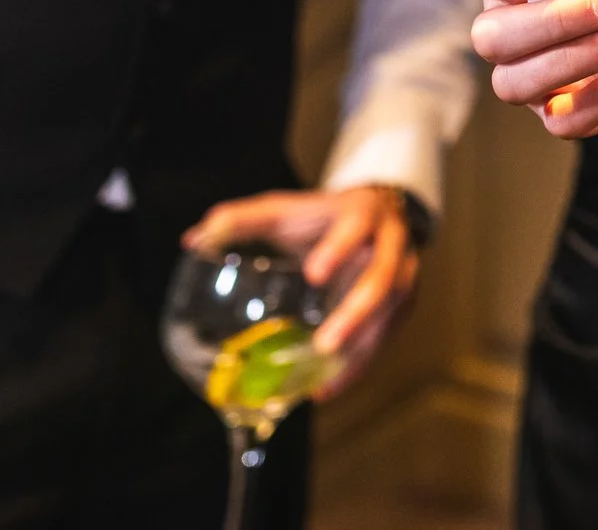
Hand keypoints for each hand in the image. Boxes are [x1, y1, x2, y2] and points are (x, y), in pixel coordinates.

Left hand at [182, 185, 422, 398]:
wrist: (381, 213)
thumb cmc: (321, 216)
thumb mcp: (286, 209)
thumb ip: (243, 220)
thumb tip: (192, 240)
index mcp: (361, 213)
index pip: (357, 227)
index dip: (340, 248)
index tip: (314, 274)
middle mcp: (392, 243)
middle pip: (385, 278)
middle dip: (358, 313)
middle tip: (326, 345)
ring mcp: (405, 274)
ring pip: (392, 313)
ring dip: (362, 350)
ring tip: (324, 383)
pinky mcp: (403, 303)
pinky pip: (387, 337)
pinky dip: (361, 365)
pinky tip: (328, 388)